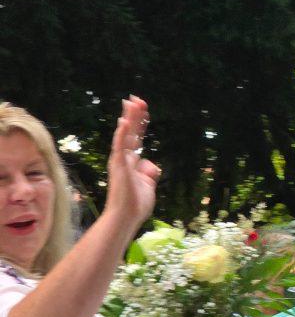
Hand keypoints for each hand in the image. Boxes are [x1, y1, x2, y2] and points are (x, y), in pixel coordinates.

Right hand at [104, 96, 159, 233]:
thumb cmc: (135, 205)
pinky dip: (122, 135)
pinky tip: (124, 122)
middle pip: (130, 132)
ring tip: (132, 102)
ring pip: (124, 135)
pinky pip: (120, 148)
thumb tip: (152, 165)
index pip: (136, 138)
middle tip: (136, 99)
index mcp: (131, 163)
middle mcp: (123, 159)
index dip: (140, 124)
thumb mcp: (148, 186)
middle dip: (134, 115)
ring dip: (129, 118)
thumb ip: (149, 174)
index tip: (142, 110)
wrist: (126, 218)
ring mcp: (120, 162)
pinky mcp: (120, 167)